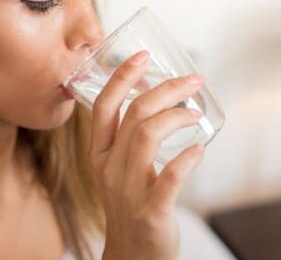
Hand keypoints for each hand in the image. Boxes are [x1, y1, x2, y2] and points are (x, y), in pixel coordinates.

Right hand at [88, 50, 204, 259]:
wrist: (131, 253)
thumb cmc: (129, 201)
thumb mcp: (115, 166)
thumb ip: (126, 137)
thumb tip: (155, 98)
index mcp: (99, 152)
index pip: (105, 105)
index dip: (122, 77)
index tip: (142, 56)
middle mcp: (108, 166)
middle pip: (135, 114)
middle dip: (165, 89)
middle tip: (190, 81)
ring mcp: (128, 189)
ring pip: (148, 136)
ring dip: (177, 117)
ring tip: (194, 113)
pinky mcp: (151, 210)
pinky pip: (169, 177)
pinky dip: (187, 158)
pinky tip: (198, 149)